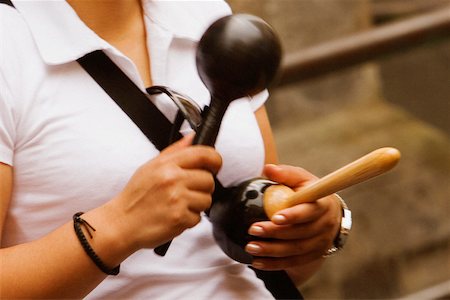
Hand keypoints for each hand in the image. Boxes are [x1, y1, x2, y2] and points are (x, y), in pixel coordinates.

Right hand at [109, 134, 221, 250]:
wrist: (121, 224)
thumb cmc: (135, 197)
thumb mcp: (150, 167)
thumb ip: (175, 151)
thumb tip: (192, 137)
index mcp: (166, 164)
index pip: (204, 154)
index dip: (215, 160)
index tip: (214, 166)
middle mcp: (173, 179)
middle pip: (209, 180)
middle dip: (202, 188)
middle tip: (186, 192)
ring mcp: (177, 199)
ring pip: (206, 200)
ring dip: (196, 205)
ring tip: (177, 205)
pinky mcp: (179, 218)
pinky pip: (198, 218)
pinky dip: (188, 220)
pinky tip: (173, 216)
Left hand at [244, 164, 341, 270]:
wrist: (328, 212)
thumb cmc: (309, 191)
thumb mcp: (301, 178)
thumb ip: (285, 174)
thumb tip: (268, 169)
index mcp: (322, 204)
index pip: (309, 211)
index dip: (294, 215)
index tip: (275, 217)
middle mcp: (325, 225)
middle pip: (299, 233)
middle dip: (274, 233)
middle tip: (252, 230)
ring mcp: (321, 242)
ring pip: (295, 250)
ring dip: (271, 251)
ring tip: (250, 247)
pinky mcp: (314, 255)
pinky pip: (294, 262)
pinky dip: (275, 264)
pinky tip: (257, 262)